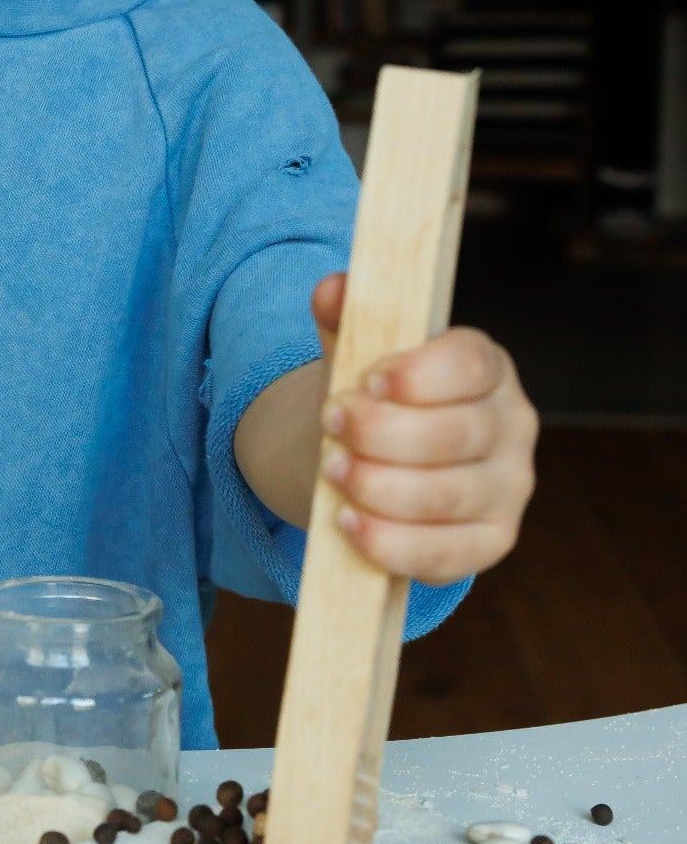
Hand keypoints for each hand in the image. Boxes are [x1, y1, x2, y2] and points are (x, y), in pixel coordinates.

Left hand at [310, 272, 537, 584]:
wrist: (378, 462)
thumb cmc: (376, 399)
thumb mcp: (356, 352)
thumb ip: (344, 317)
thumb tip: (332, 288)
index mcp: (487, 366)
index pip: (471, 364)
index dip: (418, 375)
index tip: (366, 381)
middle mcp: (513, 425)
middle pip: (455, 434)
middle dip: (381, 434)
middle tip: (331, 426)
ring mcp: (510, 489)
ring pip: (447, 496)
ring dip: (378, 487)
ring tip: (332, 470)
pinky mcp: (492, 542)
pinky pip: (445, 555)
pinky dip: (389, 543)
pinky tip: (348, 522)